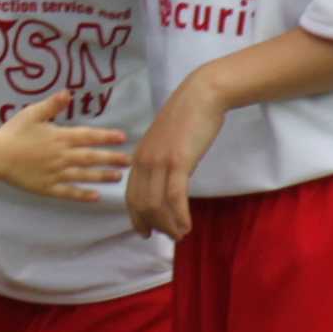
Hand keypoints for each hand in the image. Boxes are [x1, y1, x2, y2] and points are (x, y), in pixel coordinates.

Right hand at [0, 92, 129, 202]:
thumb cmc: (14, 132)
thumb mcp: (32, 113)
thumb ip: (52, 105)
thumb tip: (68, 93)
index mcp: (60, 137)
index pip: (88, 136)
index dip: (106, 136)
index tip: (122, 137)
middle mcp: (62, 156)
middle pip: (91, 157)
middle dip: (112, 158)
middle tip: (129, 160)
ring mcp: (55, 173)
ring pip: (84, 175)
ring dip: (102, 176)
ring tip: (118, 176)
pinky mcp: (47, 187)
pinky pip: (68, 192)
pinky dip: (83, 195)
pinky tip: (96, 196)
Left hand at [126, 74, 228, 237]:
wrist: (202, 95)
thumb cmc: (188, 117)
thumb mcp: (166, 143)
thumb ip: (161, 162)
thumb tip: (166, 185)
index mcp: (139, 157)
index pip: (130, 196)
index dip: (137, 217)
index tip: (145, 231)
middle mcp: (144, 162)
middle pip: (142, 205)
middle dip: (154, 225)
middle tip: (169, 236)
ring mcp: (159, 162)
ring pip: (157, 205)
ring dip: (168, 225)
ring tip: (180, 235)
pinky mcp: (178, 162)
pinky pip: (175, 198)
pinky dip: (180, 217)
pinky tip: (187, 226)